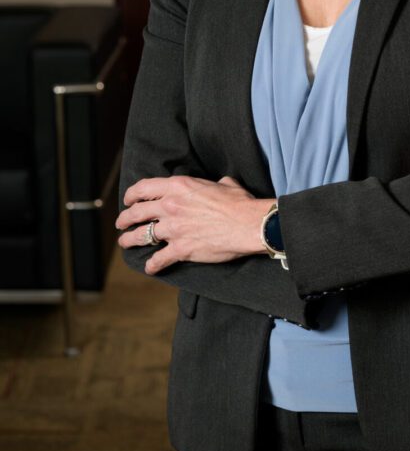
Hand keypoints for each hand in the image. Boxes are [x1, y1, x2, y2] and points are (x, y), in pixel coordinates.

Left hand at [115, 175, 275, 274]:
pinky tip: (150, 267)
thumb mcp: (224, 183)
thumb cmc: (239, 202)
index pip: (144, 188)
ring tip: (125, 243)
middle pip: (137, 213)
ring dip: (130, 240)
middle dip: (125, 219)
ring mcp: (174, 229)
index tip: (129, 200)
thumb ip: (214, 183)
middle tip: (121, 224)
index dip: (132, 195)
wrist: (247, 224)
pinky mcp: (180, 249)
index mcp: (179, 187)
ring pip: (141, 236)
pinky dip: (152, 265)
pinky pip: (159, 259)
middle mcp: (171, 206)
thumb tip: (218, 184)